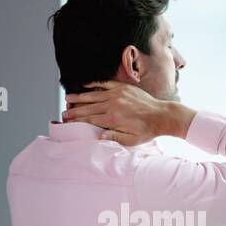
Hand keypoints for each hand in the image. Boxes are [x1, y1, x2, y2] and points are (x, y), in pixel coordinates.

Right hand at [62, 80, 194, 146]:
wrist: (161, 115)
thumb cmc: (147, 130)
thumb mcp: (131, 140)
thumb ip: (114, 138)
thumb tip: (98, 136)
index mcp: (113, 119)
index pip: (90, 119)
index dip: (77, 120)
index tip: (67, 121)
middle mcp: (113, 105)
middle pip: (88, 107)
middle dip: (74, 110)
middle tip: (63, 112)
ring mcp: (117, 94)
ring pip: (94, 95)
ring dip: (80, 97)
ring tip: (68, 98)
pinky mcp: (123, 87)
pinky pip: (104, 84)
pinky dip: (94, 85)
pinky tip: (85, 85)